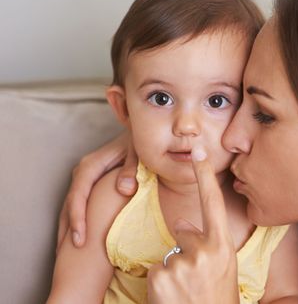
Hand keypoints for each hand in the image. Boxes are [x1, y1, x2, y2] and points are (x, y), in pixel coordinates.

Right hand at [56, 131, 137, 248]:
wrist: (137, 133)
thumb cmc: (139, 143)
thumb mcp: (138, 153)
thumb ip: (132, 168)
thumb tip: (124, 189)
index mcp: (92, 164)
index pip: (79, 194)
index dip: (78, 218)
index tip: (80, 239)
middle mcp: (83, 172)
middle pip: (70, 203)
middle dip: (68, 229)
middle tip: (70, 255)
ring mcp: (84, 178)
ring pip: (70, 205)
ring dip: (68, 228)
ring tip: (68, 254)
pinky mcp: (90, 183)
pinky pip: (79, 204)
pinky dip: (75, 221)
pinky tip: (77, 238)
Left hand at [147, 145, 238, 303]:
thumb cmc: (217, 298)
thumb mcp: (221, 268)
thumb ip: (206, 242)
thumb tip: (180, 222)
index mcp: (223, 246)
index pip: (212, 202)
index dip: (204, 174)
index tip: (197, 149)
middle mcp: (205, 251)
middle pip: (183, 231)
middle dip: (184, 248)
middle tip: (196, 279)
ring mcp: (183, 263)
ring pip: (168, 254)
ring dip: (172, 271)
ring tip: (186, 293)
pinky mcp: (161, 277)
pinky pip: (155, 270)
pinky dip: (160, 285)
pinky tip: (173, 298)